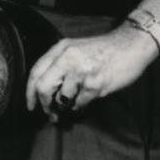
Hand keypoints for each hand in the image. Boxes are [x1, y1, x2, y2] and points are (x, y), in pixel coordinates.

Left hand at [25, 23, 159, 120]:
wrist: (130, 45)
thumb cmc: (102, 50)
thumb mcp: (75, 48)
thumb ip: (59, 63)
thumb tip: (44, 90)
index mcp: (60, 48)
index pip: (36, 72)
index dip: (29, 92)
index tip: (30, 106)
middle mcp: (68, 58)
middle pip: (44, 87)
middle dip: (44, 104)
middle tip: (49, 113)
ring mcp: (81, 71)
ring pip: (62, 99)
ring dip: (65, 107)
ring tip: (71, 105)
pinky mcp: (96, 84)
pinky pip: (79, 104)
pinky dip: (79, 108)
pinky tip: (83, 103)